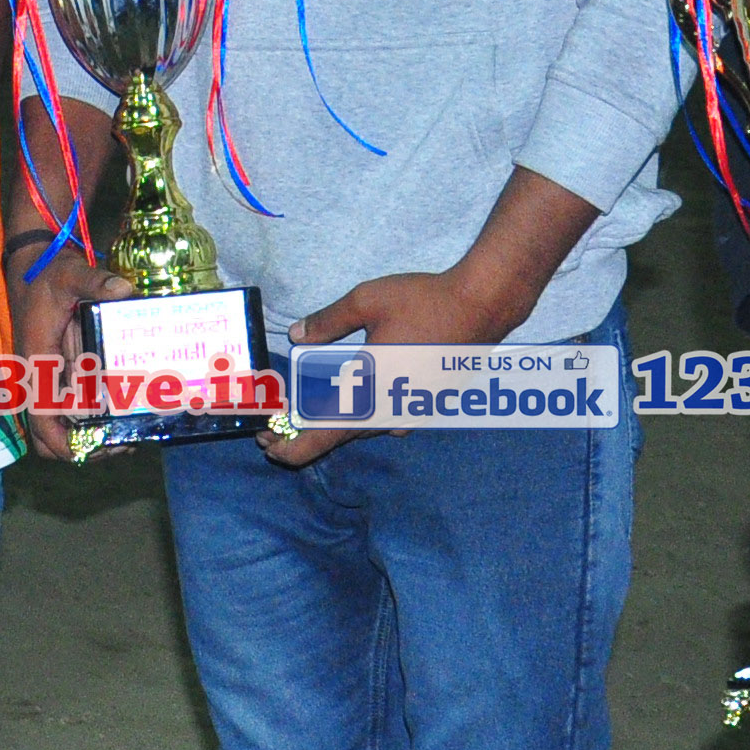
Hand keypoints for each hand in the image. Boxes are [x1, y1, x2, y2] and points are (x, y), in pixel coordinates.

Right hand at [8, 240, 130, 464]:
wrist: (30, 264)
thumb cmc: (46, 273)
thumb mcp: (69, 274)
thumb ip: (94, 281)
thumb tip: (124, 290)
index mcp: (36, 364)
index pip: (43, 421)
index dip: (68, 444)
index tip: (101, 448)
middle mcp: (36, 378)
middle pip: (46, 437)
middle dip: (80, 448)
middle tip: (120, 444)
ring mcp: (44, 377)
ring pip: (56, 425)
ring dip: (85, 436)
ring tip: (124, 435)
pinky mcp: (53, 371)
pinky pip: (65, 407)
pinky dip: (87, 417)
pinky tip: (117, 410)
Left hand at [262, 263, 526, 465]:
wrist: (484, 304)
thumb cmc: (424, 301)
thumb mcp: (366, 302)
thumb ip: (327, 322)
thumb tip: (296, 336)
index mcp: (371, 394)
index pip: (323, 438)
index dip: (289, 448)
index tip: (266, 445)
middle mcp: (392, 412)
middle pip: (340, 436)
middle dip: (304, 433)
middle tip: (274, 426)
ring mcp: (413, 411)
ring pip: (364, 426)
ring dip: (333, 422)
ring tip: (305, 410)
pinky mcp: (427, 404)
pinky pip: (386, 415)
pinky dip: (361, 412)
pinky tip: (352, 391)